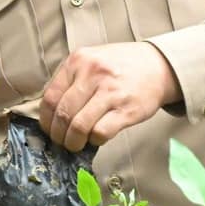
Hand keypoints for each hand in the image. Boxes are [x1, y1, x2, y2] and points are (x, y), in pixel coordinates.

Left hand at [39, 42, 180, 151]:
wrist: (158, 65)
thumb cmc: (121, 66)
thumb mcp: (91, 61)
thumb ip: (71, 80)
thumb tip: (52, 113)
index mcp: (78, 61)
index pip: (50, 98)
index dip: (46, 120)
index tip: (50, 130)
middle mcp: (92, 74)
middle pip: (63, 114)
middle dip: (58, 135)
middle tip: (62, 142)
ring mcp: (110, 91)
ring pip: (78, 126)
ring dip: (73, 142)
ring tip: (76, 144)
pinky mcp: (126, 109)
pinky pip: (100, 132)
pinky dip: (95, 140)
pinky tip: (97, 138)